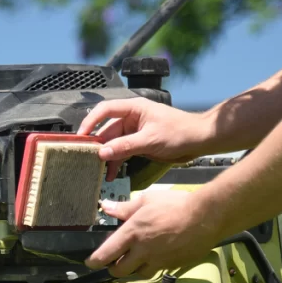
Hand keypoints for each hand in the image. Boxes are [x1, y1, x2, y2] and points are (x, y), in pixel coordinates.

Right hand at [77, 98, 211, 178]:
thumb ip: (125, 146)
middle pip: (107, 130)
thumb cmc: (180, 132)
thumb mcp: (150, 140)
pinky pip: (123, 151)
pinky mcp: (139, 143)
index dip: (90, 121)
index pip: (105, 110)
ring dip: (107, 157)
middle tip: (88, 159)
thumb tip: (103, 152)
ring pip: (114, 143)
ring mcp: (135, 131)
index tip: (81, 136)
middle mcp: (132, 118)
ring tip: (100, 171)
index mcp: (134, 108)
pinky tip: (112, 173)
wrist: (200, 140)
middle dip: (98, 145)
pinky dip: (117, 161)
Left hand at [85, 190, 220, 277]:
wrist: (206, 217)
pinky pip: (156, 270)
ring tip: (134, 260)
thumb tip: (106, 207)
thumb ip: (124, 208)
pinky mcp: (171, 266)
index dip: (95, 261)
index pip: (106, 254)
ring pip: (138, 274)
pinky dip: (151, 266)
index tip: (90, 263)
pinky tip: (155, 256)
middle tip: (113, 261)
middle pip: (119, 271)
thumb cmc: (175, 205)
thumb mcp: (147, 200)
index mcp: (132, 233)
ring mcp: (158, 261)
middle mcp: (142, 251)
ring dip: (132, 270)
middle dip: (113, 269)